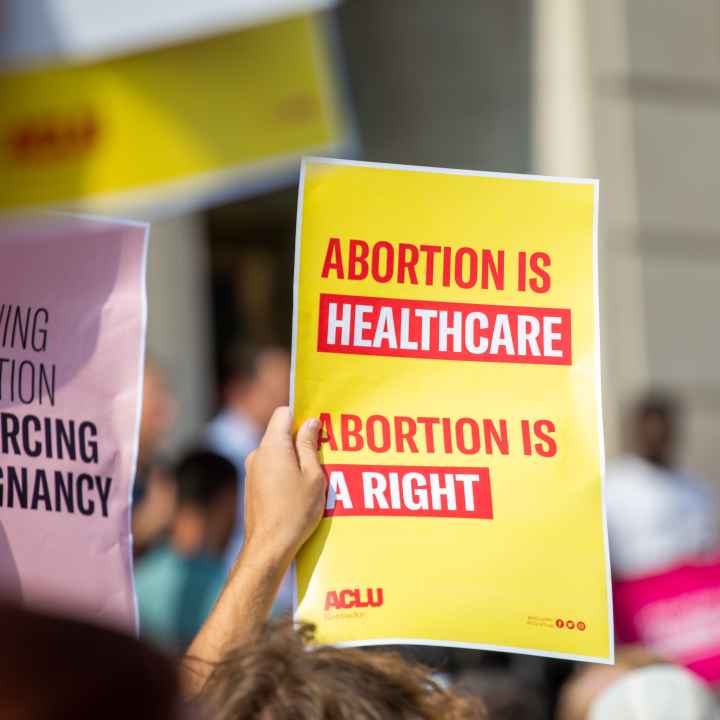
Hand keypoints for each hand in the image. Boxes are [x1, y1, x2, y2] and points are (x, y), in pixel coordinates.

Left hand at [183, 407, 324, 696]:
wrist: (269, 547)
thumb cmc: (295, 511)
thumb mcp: (313, 476)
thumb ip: (310, 445)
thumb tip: (310, 423)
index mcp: (272, 446)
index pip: (283, 413)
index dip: (302, 416)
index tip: (318, 430)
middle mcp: (257, 454)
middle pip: (281, 434)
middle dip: (301, 441)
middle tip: (323, 457)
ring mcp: (252, 471)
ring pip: (277, 454)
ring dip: (294, 460)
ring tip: (314, 480)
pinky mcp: (252, 488)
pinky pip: (271, 470)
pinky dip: (285, 475)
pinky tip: (300, 494)